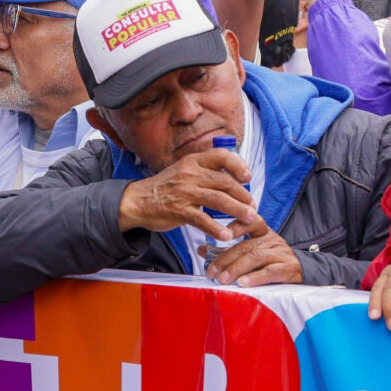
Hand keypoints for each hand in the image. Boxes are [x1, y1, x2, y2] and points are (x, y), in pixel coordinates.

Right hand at [116, 148, 257, 239]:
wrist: (137, 200)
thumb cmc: (165, 188)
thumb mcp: (184, 170)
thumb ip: (205, 172)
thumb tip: (232, 179)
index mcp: (193, 161)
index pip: (221, 155)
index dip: (238, 165)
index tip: (248, 177)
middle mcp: (190, 174)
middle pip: (224, 181)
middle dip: (243, 195)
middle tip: (253, 206)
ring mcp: (184, 192)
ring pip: (218, 199)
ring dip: (237, 210)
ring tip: (249, 218)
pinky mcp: (179, 210)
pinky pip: (202, 220)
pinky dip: (216, 229)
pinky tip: (226, 235)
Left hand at [201, 220, 302, 285]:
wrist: (306, 271)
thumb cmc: (273, 261)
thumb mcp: (253, 252)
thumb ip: (228, 250)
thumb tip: (201, 250)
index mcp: (263, 232)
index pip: (251, 221)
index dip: (237, 225)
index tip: (223, 233)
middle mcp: (272, 239)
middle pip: (246, 246)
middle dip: (226, 259)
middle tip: (211, 272)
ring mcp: (281, 253)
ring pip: (256, 258)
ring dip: (236, 269)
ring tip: (223, 280)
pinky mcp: (289, 268)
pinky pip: (270, 271)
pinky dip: (255, 278)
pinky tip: (243, 283)